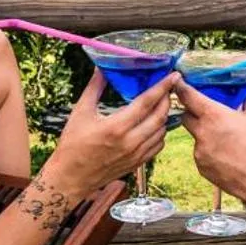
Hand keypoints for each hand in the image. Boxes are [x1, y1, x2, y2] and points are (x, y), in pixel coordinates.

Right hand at [44, 70, 173, 193]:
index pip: (147, 102)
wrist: (71, 177)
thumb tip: (101, 67)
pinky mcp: (136, 164)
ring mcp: (135, 155)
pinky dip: (160, 133)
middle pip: (159, 116)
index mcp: (116, 127)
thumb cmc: (72, 144)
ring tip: (161, 103)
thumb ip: (94, 88)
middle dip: (167, 99)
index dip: (162, 87)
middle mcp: (130, 142)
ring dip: (164, 115)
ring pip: (161, 132)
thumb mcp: (81, 112)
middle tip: (168, 87)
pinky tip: (154, 125)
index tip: (174, 75)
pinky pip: (157, 146)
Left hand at [171, 76, 245, 202]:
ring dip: (204, 134)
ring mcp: (200, 153)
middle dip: (192, 112)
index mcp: (214, 116)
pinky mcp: (202, 169)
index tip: (178, 82)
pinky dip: (209, 152)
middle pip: (186, 117)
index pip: (188, 97)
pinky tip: (227, 156)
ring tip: (226, 140)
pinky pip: (201, 155)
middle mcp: (202, 133)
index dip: (181, 88)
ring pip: (195, 137)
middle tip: (206, 112)